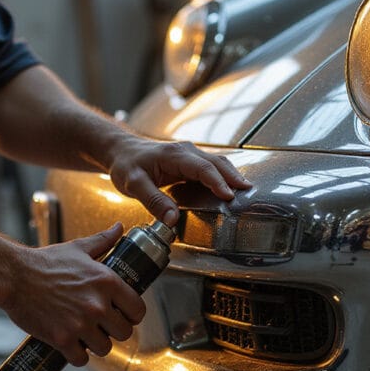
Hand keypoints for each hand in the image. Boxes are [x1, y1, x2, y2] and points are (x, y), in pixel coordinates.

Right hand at [1, 223, 143, 365]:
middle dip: (114, 331)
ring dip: (96, 344)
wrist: (13, 276)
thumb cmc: (46, 261)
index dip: (132, 315)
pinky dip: (77, 355)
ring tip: (87, 335)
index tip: (123, 314)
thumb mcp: (78, 248)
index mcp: (107, 282)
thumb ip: (103, 240)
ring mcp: (80, 323)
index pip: (138, 310)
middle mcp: (98, 304)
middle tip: (102, 326)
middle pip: (124, 332)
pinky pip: (81, 359)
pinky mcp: (62, 338)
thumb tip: (120, 227)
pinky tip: (72, 345)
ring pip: (104, 348)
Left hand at [108, 138, 252, 226]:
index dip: (217, 182)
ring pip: (216, 162)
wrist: (122, 151)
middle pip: (216, 162)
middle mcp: (185, 151)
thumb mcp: (134, 185)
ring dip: (231, 175)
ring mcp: (189, 154)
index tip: (229, 195)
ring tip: (244, 190)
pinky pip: (210, 166)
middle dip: (232, 176)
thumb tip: (172, 219)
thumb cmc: (127, 165)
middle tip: (247, 191)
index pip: (202, 168)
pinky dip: (223, 176)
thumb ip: (154, 201)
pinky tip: (230, 187)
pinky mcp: (190, 161)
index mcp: (173, 155)